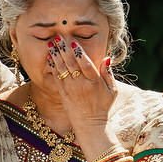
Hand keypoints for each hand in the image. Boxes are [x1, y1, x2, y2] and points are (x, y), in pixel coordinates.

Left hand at [48, 38, 115, 155]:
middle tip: (59, 37)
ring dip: (56, 55)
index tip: (73, 42)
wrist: (90, 124)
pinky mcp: (63, 94)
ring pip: (61, 69)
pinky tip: (50, 57)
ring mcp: (70, 89)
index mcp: (94, 82)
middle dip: (64, 49)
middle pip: (71, 63)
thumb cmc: (103, 106)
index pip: (85, 64)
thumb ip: (108, 74)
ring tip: (52, 43)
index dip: (78, 52)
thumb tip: (107, 58)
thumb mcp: (112, 90)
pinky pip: (56, 77)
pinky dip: (53, 67)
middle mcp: (81, 85)